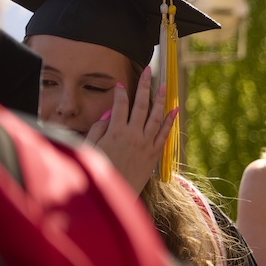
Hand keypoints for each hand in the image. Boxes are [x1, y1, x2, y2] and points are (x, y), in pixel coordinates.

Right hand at [85, 66, 176, 194]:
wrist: (115, 194)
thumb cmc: (99, 171)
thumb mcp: (90, 149)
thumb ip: (99, 129)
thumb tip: (110, 113)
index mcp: (115, 132)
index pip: (119, 105)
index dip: (119, 93)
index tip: (120, 84)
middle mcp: (133, 135)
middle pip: (140, 105)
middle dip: (144, 86)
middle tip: (148, 70)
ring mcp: (145, 144)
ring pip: (155, 116)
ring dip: (159, 100)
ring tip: (164, 86)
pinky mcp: (154, 154)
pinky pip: (164, 134)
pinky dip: (169, 121)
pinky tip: (174, 110)